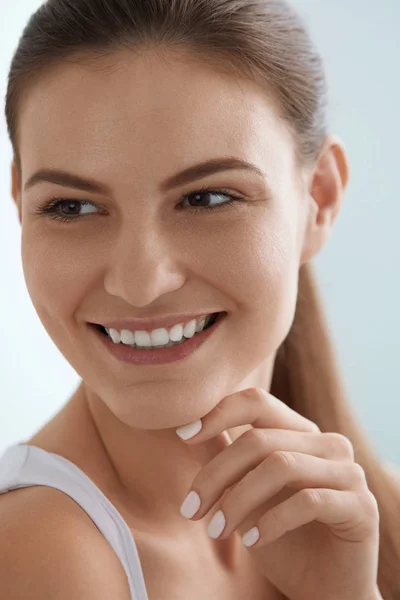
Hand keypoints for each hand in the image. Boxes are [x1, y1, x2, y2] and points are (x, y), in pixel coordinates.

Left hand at [176, 388, 379, 599]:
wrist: (322, 587)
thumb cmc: (278, 535)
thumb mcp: (242, 493)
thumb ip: (221, 457)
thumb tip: (184, 427)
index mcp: (299, 432)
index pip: (257, 402)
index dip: (218, 413)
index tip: (183, 434)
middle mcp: (327, 443)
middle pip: (260, 440)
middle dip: (216, 474)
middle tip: (190, 509)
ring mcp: (348, 471)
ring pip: (281, 466)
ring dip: (238, 500)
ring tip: (215, 530)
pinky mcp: (361, 505)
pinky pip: (308, 500)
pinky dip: (272, 521)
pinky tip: (252, 542)